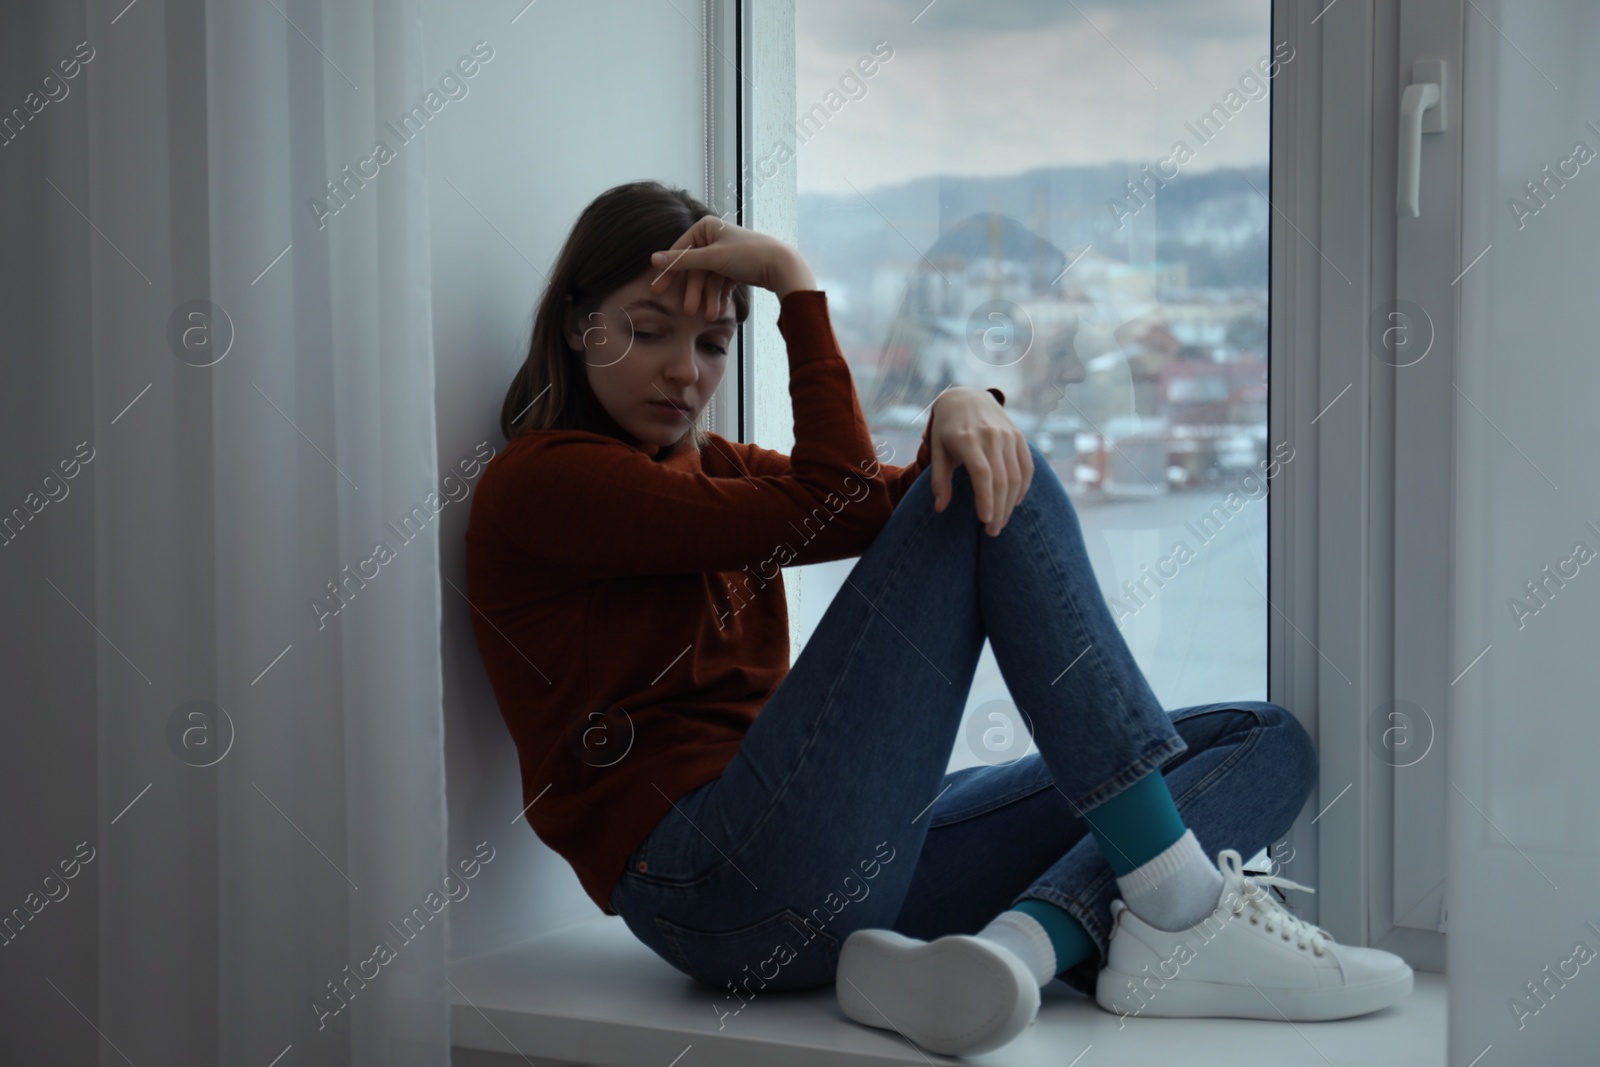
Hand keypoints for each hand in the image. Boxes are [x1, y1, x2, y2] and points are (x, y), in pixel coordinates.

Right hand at [648, 216, 814, 319]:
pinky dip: (718, 297)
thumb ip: (683, 261)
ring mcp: (724, 253)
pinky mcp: (734, 267)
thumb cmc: (748, 255)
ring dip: (707, 298)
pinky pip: (720, 283)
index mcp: (706, 227)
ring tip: (708, 315)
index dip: (670, 273)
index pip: (681, 251)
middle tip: (686, 310)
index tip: (658, 290)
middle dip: (693, 291)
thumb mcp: (712, 258)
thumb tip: (653, 259)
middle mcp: (714, 237)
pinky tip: (717, 311)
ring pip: (708, 279)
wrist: (781, 266)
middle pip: (695, 268)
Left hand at [928, 388, 1033, 536]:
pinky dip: (1023, 488)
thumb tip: (940, 508)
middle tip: (992, 531)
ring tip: (1000, 523)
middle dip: (999, 509)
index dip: (986, 499)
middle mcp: (991, 436)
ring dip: (1010, 504)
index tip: (985, 520)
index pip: (982, 473)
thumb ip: (939, 479)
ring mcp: (1008, 435)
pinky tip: (1014, 503)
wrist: (966, 397)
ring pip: (1016, 476)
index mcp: (968, 439)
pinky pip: (1027, 467)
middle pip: (1001, 479)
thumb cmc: (947, 429)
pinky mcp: (1019, 436)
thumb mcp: (937, 450)